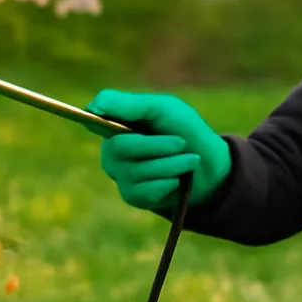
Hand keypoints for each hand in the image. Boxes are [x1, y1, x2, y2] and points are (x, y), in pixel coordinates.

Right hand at [86, 90, 231, 210]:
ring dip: (171, 165)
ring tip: (188, 160)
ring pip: (137, 171)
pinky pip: (145, 190)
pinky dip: (169, 182)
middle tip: (181, 143)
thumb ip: (131, 105)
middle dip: (157, 146)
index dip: (95, 119)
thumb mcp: (164, 109)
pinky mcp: (132, 196)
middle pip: (119, 147)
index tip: (105, 118)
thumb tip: (95, 105)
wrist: (210, 165)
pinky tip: (177, 180)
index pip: (92, 118)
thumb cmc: (185, 130)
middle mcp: (112, 149)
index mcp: (116, 122)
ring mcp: (120, 174)